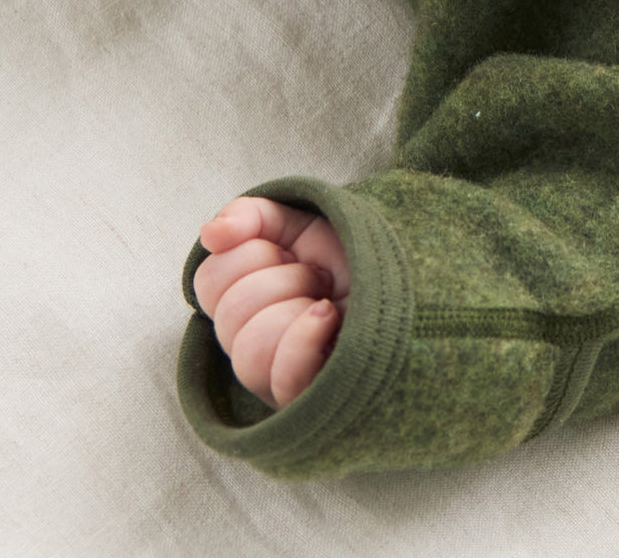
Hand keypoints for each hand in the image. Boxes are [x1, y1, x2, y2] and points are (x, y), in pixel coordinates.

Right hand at [192, 196, 349, 409]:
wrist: (411, 282)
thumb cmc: (354, 259)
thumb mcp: (302, 223)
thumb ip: (252, 216)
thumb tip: (211, 235)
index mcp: (243, 307)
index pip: (207, 284)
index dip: (246, 255)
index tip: (287, 251)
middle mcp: (254, 349)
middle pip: (227, 317)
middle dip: (279, 278)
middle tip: (316, 275)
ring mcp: (281, 383)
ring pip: (249, 352)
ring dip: (293, 308)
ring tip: (326, 300)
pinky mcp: (313, 402)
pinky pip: (284, 378)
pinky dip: (303, 336)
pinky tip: (328, 316)